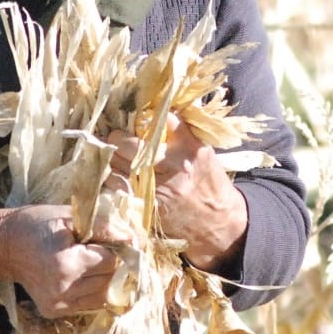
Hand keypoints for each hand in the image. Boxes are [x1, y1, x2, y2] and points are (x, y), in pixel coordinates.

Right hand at [0, 204, 127, 317]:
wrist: (4, 246)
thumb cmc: (36, 224)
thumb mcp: (69, 216)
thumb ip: (105, 227)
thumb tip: (134, 239)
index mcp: (66, 265)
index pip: (112, 261)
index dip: (117, 248)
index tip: (111, 237)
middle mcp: (62, 291)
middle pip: (110, 280)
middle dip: (112, 263)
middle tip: (101, 247)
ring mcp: (57, 305)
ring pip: (104, 295)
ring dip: (105, 278)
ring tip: (90, 261)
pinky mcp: (54, 312)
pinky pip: (89, 304)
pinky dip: (93, 289)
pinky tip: (81, 274)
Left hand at [107, 113, 248, 273]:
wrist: (220, 222)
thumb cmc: (210, 182)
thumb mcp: (204, 152)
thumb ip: (181, 132)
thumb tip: (156, 110)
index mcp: (190, 148)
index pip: (161, 121)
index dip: (144, 116)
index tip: (136, 116)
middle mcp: (174, 166)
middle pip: (131, 145)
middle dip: (118, 138)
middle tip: (116, 136)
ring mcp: (158, 188)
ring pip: (118, 166)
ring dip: (112, 158)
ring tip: (114, 155)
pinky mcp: (147, 206)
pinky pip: (118, 187)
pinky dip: (113, 178)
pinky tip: (116, 174)